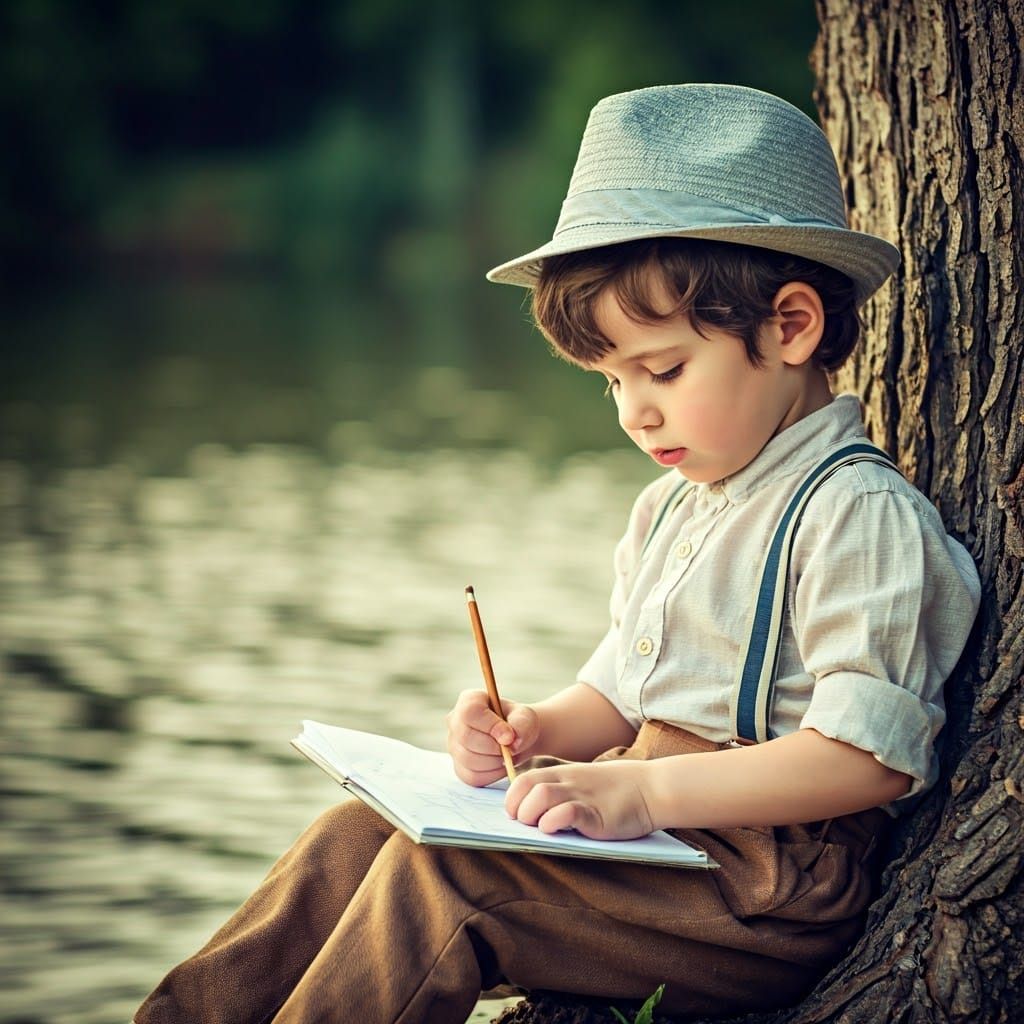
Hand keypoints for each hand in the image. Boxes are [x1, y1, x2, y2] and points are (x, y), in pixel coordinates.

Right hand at [446, 689, 540, 786]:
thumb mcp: (526, 718)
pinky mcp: (459, 767)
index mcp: (469, 701)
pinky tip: (500, 764)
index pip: (470, 712)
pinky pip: (472, 776)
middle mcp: (455, 721)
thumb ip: (521, 725)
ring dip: (494, 761)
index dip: (490, 726)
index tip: (509, 735)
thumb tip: (510, 743)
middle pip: (466, 737)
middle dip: (494, 747)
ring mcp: (453, 745)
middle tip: (509, 747)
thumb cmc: (518, 723)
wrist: (516, 740)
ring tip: (506, 755)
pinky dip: (492, 774)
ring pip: (468, 759)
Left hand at [504, 760, 655, 839]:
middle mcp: (567, 782)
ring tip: (539, 827)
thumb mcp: (582, 782)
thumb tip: (530, 812)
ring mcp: (581, 797)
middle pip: (525, 787)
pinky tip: (555, 829)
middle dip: (517, 809)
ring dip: (531, 814)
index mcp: (561, 774)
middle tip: (526, 824)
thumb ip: (559, 790)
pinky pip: (567, 813)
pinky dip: (553, 822)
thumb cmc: (615, 790)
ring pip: (541, 796)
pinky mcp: (596, 814)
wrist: (651, 788)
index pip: (522, 780)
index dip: (511, 798)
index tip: (515, 814)